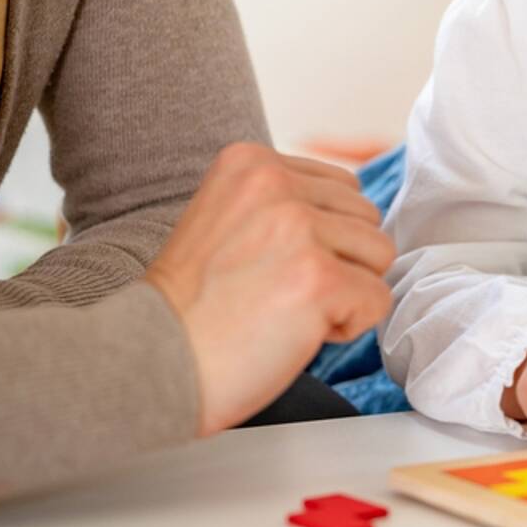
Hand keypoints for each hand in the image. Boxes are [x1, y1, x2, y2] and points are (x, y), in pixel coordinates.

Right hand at [145, 143, 395, 435]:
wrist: (147, 364)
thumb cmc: (194, 308)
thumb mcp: (230, 220)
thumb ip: (286, 202)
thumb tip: (358, 208)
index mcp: (251, 162)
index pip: (342, 189)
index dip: (320, 238)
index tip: (263, 265)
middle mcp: (274, 183)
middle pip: (367, 218)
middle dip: (339, 261)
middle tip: (275, 293)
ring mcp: (298, 229)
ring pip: (379, 255)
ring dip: (344, 292)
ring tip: (283, 310)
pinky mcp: (319, 278)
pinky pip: (378, 299)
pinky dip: (347, 326)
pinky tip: (294, 333)